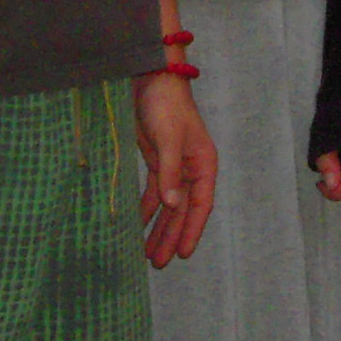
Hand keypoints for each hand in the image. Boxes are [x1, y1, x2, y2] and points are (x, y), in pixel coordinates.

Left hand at [133, 73, 215, 267]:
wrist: (150, 76)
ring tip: (147, 254)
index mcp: (203, 164)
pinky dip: (145, 209)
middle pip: (182, 210)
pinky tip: (136, 225)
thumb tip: (172, 205)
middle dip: (171, 236)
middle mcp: (191, 168)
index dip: (192, 230)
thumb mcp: (168, 138)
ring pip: (167, 205)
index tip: (182, 254)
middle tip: (159, 263)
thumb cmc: (165, 104)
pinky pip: (152, 192)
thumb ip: (170, 172)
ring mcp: (173, 165)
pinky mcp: (156, 160)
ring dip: (158, 227)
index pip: (201, 205)